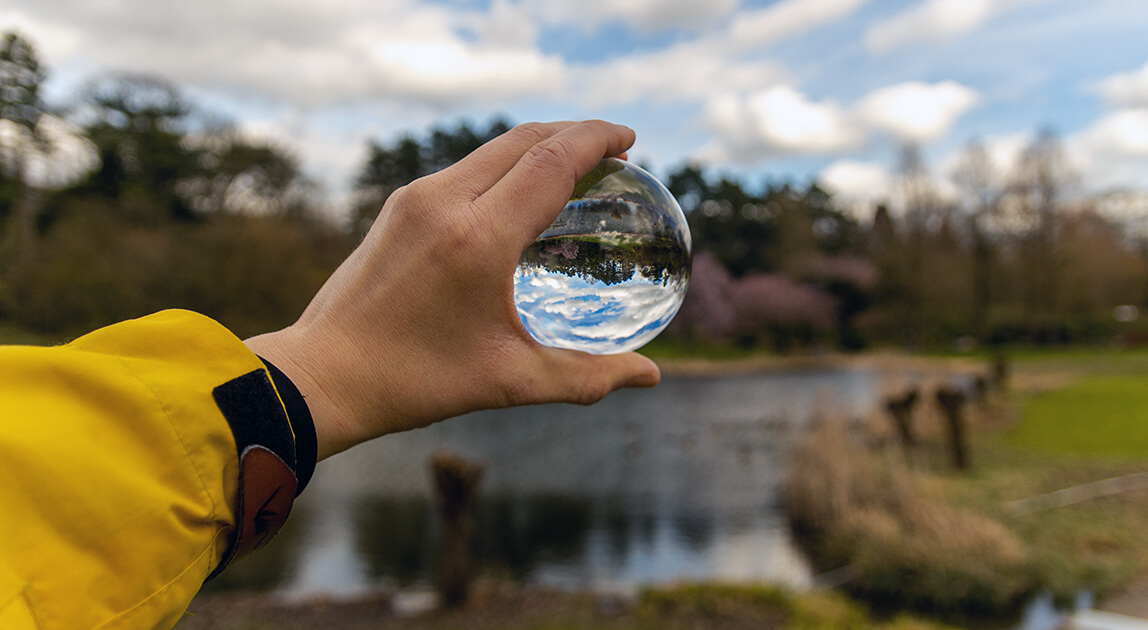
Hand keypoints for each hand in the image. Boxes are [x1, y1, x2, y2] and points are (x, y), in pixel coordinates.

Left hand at [245, 121, 660, 459]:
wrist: (323, 373)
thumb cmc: (416, 382)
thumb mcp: (510, 382)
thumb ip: (587, 377)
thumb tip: (651, 376)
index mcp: (478, 238)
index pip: (551, 161)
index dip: (596, 139)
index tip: (629, 138)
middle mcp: (444, 202)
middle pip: (523, 139)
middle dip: (574, 133)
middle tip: (613, 147)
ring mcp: (415, 199)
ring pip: (490, 149)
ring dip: (537, 145)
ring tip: (573, 165)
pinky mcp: (398, 207)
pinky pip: (464, 168)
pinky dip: (504, 166)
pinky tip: (518, 194)